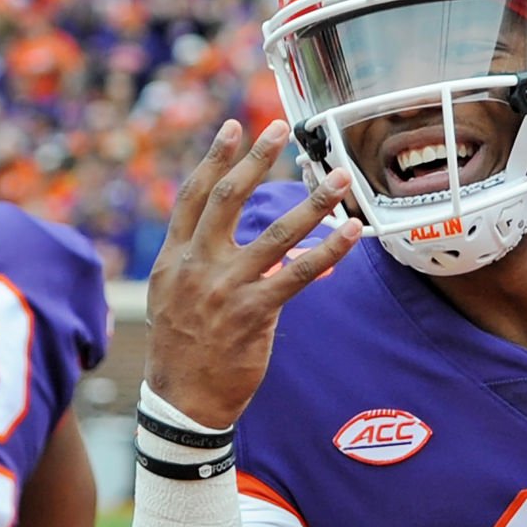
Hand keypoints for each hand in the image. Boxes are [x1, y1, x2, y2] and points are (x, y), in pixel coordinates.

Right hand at [143, 119, 360, 427]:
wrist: (183, 400)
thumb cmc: (184, 350)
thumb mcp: (175, 300)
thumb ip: (204, 266)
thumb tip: (258, 251)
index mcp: (174, 259)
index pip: (194, 196)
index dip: (214, 158)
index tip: (235, 128)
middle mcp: (196, 266)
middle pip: (228, 199)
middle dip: (256, 159)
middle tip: (280, 127)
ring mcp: (225, 289)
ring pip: (275, 233)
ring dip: (313, 202)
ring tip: (339, 178)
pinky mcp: (253, 313)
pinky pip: (298, 275)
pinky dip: (329, 252)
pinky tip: (352, 234)